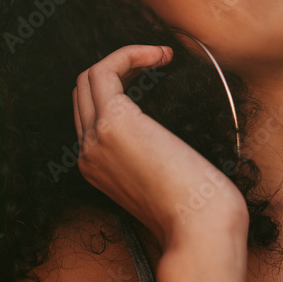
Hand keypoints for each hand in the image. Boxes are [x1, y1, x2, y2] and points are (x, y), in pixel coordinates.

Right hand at [72, 44, 245, 247]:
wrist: (199, 227)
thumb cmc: (195, 208)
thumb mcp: (161, 179)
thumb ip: (147, 156)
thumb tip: (160, 133)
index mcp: (95, 167)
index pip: (88, 112)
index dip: (117, 86)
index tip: (153, 77)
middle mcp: (87, 152)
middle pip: (83, 90)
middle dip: (118, 68)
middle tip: (158, 62)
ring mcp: (95, 137)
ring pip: (89, 76)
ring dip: (125, 57)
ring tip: (161, 55)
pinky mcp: (113, 122)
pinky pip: (106, 69)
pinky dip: (130, 54)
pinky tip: (160, 56)